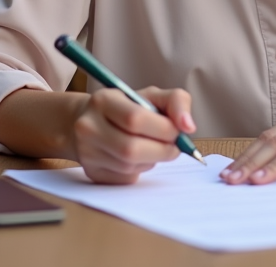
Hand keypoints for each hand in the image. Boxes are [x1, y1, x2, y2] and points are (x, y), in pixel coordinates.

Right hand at [71, 86, 194, 183]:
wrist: (88, 122)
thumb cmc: (127, 107)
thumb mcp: (151, 95)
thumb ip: (176, 101)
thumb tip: (188, 126)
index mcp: (104, 100)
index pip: (135, 119)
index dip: (163, 129)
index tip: (176, 130)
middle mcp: (88, 126)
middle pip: (132, 148)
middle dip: (162, 150)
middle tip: (173, 146)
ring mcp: (87, 152)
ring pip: (130, 166)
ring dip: (152, 160)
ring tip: (152, 148)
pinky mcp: (92, 172)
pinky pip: (125, 178)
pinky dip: (140, 171)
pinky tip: (138, 159)